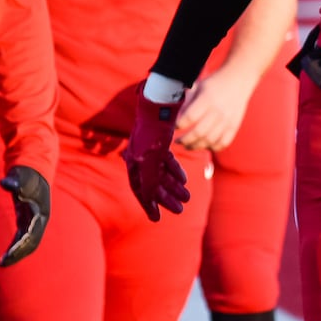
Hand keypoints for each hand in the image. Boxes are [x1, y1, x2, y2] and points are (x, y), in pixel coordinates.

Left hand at [0, 165, 50, 265]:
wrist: (34, 170)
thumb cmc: (27, 174)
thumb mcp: (21, 176)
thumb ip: (13, 181)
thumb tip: (4, 183)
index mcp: (41, 211)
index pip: (32, 233)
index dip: (21, 244)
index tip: (9, 254)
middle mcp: (40, 219)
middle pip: (32, 241)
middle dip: (19, 253)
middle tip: (3, 263)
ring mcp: (35, 220)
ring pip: (29, 242)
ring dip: (18, 253)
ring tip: (3, 263)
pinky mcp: (28, 220)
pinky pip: (23, 238)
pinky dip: (16, 247)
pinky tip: (7, 254)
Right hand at [122, 85, 191, 221]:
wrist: (161, 101)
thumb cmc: (153, 129)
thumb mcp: (151, 157)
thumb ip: (150, 178)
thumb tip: (150, 197)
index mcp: (134, 163)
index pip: (139, 189)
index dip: (147, 205)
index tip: (156, 219)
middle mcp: (139, 158)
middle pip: (152, 184)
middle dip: (165, 198)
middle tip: (180, 210)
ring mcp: (150, 151)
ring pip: (162, 174)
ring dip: (174, 186)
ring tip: (187, 197)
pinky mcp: (160, 143)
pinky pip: (167, 162)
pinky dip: (175, 171)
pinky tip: (185, 179)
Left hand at [175, 65, 253, 151]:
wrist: (239, 80)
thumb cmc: (215, 84)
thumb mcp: (199, 87)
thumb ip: (187, 102)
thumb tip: (178, 119)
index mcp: (207, 99)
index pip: (189, 117)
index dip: (179, 125)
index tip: (175, 127)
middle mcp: (218, 111)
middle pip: (198, 133)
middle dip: (185, 140)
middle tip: (178, 141)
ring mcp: (227, 120)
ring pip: (209, 141)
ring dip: (196, 146)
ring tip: (188, 146)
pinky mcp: (234, 126)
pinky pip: (223, 143)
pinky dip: (213, 147)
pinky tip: (205, 145)